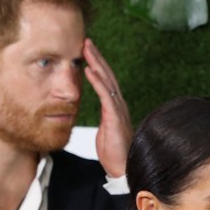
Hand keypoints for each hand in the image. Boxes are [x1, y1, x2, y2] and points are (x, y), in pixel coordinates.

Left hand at [84, 38, 131, 177]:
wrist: (123, 168)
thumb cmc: (115, 153)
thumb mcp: (106, 132)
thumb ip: (105, 120)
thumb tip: (103, 115)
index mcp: (115, 107)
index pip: (106, 81)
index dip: (98, 65)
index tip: (88, 52)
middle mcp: (118, 104)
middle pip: (107, 75)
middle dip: (97, 57)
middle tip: (86, 41)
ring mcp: (118, 109)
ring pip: (107, 80)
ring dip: (96, 62)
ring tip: (86, 48)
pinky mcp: (115, 116)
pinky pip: (105, 95)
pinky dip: (97, 81)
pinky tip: (89, 70)